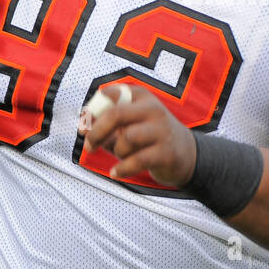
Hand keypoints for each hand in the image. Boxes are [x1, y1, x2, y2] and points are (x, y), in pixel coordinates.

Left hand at [78, 86, 197, 187]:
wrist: (186, 154)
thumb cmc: (148, 138)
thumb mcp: (130, 124)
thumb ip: (107, 124)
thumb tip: (83, 126)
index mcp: (141, 97)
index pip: (110, 96)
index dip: (91, 111)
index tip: (82, 126)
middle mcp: (153, 109)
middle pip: (116, 114)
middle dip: (96, 131)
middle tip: (89, 146)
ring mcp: (162, 130)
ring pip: (126, 139)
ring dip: (117, 151)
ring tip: (121, 157)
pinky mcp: (166, 152)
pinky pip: (137, 160)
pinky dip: (122, 169)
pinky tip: (116, 173)